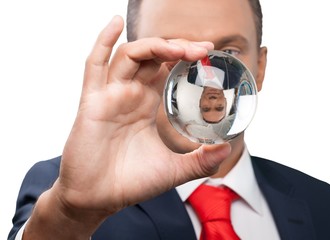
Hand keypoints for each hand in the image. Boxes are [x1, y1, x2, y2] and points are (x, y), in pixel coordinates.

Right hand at [26, 16, 230, 238]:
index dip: (185, 57)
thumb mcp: (173, 170)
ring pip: (131, 56)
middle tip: (202, 49)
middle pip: (153, 57)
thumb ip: (200, 161)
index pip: (166, 69)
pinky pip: (94, 66)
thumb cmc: (131, 182)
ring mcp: (110, 96)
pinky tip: (115, 23)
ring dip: (155, 45)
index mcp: (146, 105)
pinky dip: (102, 42)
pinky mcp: (92, 102)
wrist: (97, 199)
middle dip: (177, 48)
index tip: (208, 54)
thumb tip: (227, 149)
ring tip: (180, 48)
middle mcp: (129, 95)